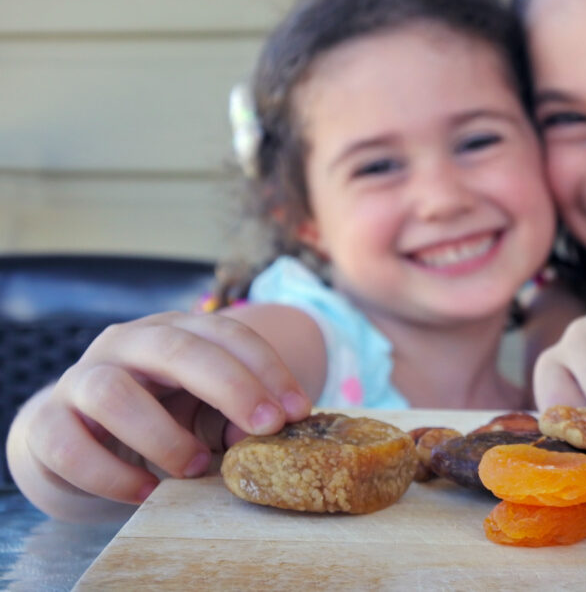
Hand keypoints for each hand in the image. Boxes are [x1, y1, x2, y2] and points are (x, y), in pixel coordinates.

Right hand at [8, 310, 311, 518]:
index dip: (267, 368)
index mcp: (174, 332)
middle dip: (230, 385)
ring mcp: (80, 379)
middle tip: (266, 427)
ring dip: (163, 435)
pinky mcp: (46, 423)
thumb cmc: (156, 419)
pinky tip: (146, 493)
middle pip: (176, 347)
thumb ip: (231, 412)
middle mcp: (126, 344)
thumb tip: (267, 429)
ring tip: (195, 468)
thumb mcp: (199, 408)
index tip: (298, 410)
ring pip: (113, 393)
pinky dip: (112, 474)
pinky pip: (70, 446)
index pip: (225, 332)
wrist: (73, 441)